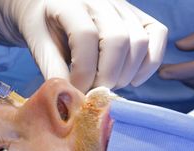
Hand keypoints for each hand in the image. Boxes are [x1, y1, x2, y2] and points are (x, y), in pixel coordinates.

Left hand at [0, 0, 166, 91]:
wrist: (48, 4)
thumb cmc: (41, 23)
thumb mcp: (37, 43)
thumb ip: (51, 68)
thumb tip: (71, 98)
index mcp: (71, 2)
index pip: (86, 36)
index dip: (82, 71)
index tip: (75, 91)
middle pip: (118, 40)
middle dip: (107, 76)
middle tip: (93, 92)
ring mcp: (123, 6)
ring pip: (139, 40)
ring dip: (126, 73)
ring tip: (107, 86)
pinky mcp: (136, 15)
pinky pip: (157, 34)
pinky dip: (150, 62)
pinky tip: (132, 80)